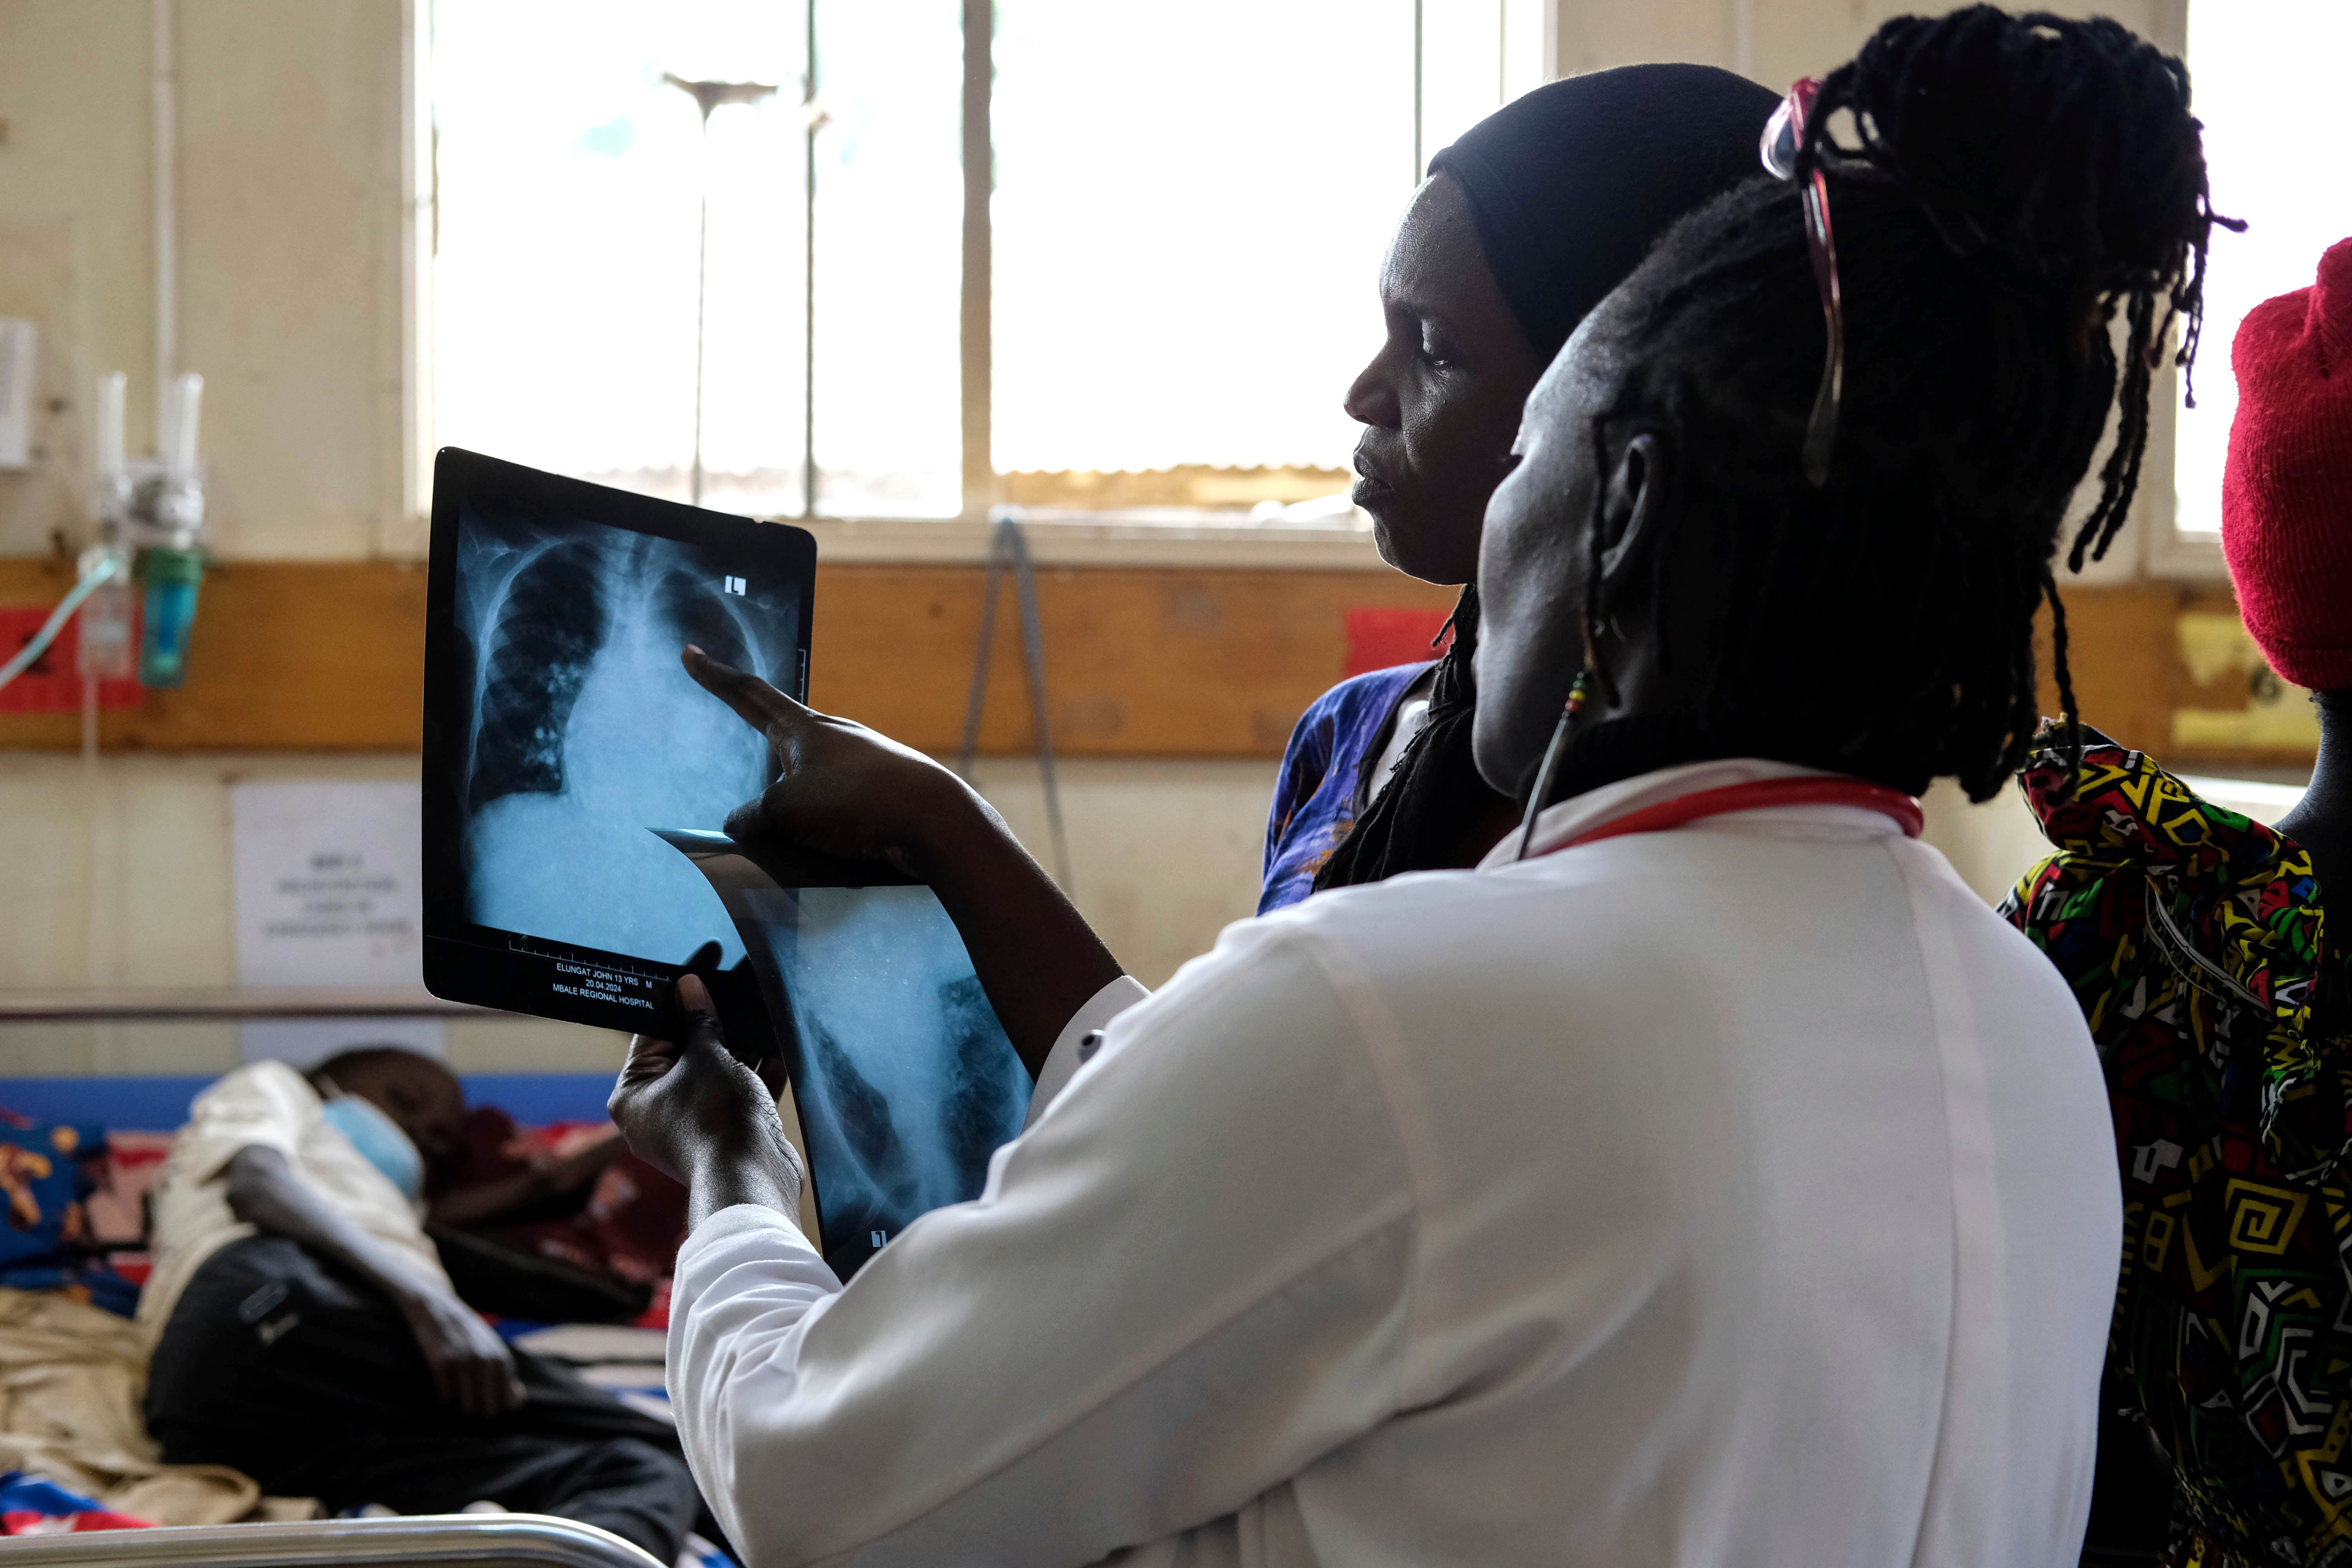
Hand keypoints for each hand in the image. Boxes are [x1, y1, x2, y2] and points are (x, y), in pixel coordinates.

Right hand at [396, 1281, 525, 1417]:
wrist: (438, 1310)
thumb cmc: (469, 1335)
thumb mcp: (493, 1349)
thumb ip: (506, 1375)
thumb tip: (517, 1403)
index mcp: (502, 1359)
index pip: (509, 1401)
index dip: (499, 1408)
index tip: (489, 1402)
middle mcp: (486, 1361)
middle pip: (489, 1409)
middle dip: (481, 1410)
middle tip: (472, 1399)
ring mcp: (464, 1362)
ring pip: (467, 1407)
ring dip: (462, 1404)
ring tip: (458, 1391)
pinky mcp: (441, 1364)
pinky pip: (446, 1397)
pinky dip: (445, 1396)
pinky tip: (444, 1384)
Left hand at [611, 975, 803, 1216]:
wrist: (752, 1181)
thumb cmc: (715, 1118)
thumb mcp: (707, 1057)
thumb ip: (699, 1021)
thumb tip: (689, 986)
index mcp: (633, 1093)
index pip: (653, 1029)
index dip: (679, 992)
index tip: (703, 962)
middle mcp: (657, 1110)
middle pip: (687, 1049)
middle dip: (716, 1016)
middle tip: (737, 979)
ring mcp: (693, 1124)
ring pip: (718, 1070)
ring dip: (742, 1041)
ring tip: (763, 1004)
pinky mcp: (727, 1133)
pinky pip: (739, 1092)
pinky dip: (757, 1070)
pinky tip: (778, 1042)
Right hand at [682, 645, 988, 878]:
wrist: (935, 823)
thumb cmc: (857, 802)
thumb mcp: (784, 811)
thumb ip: (752, 817)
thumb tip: (740, 824)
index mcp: (805, 728)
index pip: (749, 694)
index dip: (717, 677)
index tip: (693, 653)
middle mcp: (834, 739)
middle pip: (782, 730)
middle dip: (757, 727)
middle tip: (736, 715)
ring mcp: (861, 765)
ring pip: (809, 774)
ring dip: (788, 792)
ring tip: (773, 822)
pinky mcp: (881, 795)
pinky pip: (835, 804)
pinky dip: (817, 820)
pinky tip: (816, 844)